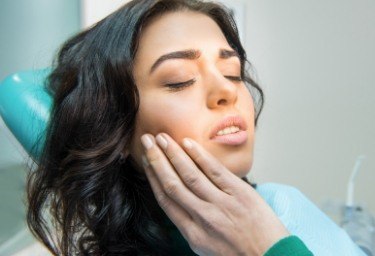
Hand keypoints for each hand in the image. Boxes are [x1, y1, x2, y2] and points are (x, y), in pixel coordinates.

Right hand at [141, 133, 288, 255]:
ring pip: (190, 175)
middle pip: (173, 184)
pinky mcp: (239, 193)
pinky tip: (188, 143)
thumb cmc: (238, 253)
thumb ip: (190, 224)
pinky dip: (199, 156)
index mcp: (192, 233)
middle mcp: (203, 218)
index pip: (166, 200)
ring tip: (162, 138)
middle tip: (147, 141)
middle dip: (157, 160)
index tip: (146, 162)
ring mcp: (221, 204)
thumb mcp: (206, 246)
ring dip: (173, 154)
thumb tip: (179, 201)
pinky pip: (215, 171)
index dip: (153, 178)